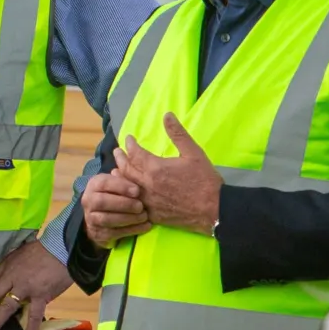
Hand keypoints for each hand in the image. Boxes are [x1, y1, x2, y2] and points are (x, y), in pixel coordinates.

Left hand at [0, 240, 72, 329]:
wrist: (62, 248)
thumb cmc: (43, 248)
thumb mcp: (21, 252)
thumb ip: (12, 265)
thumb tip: (5, 275)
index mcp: (7, 266)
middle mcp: (12, 278)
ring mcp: (25, 288)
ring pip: (6, 307)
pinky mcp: (40, 296)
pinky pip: (34, 315)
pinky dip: (30, 329)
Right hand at [81, 172, 152, 246]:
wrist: (101, 217)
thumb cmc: (115, 195)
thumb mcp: (118, 183)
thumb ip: (124, 174)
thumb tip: (127, 155)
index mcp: (94, 184)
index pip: (104, 183)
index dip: (121, 186)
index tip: (137, 191)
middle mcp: (88, 200)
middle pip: (103, 202)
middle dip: (124, 204)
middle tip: (141, 206)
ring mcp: (91, 218)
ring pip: (107, 219)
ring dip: (128, 218)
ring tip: (144, 216)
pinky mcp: (97, 233)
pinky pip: (114, 233)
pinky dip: (131, 230)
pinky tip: (145, 226)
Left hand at [115, 114, 223, 235]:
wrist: (213, 209)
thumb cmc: (204, 179)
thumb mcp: (193, 152)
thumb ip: (178, 133)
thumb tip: (167, 115)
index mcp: (155, 168)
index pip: (135, 153)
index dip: (130, 144)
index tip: (129, 138)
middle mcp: (147, 185)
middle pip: (127, 169)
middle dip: (121, 158)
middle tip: (117, 151)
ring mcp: (148, 201)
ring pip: (127, 187)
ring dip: (120, 176)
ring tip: (115, 169)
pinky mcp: (153, 214)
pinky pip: (134, 204)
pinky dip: (127, 196)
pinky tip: (127, 193)